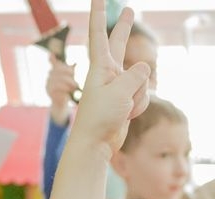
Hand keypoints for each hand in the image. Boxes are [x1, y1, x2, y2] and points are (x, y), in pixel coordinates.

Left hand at [46, 0, 149, 198]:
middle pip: (119, 44)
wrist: (96, 144)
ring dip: (137, 97)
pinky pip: (143, 96)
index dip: (99, 15)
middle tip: (128, 10)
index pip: (99, 35)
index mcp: (100, 67)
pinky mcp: (126, 100)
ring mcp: (119, 86)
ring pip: (142, 81)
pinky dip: (138, 107)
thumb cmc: (100, 117)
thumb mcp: (120, 91)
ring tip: (122, 109)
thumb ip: (135, 75)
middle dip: (124, 28)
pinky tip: (127, 116)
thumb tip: (144, 69)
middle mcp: (109, 74)